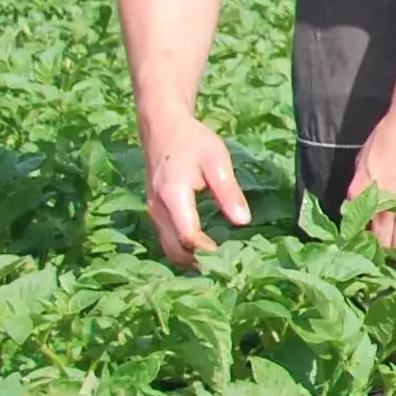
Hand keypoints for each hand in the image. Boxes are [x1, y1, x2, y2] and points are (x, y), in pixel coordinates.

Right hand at [141, 116, 249, 265]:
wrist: (162, 126)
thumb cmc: (193, 141)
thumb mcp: (218, 161)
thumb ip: (228, 192)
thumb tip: (243, 222)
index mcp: (173, 196)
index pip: (188, 236)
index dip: (208, 251)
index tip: (229, 257)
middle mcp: (157, 209)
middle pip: (174, 249)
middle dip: (198, 262)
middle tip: (224, 269)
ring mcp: (152, 211)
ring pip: (167, 247)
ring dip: (189, 258)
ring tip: (216, 263)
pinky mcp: (154, 210)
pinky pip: (165, 238)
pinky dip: (181, 248)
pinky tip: (203, 250)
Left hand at [348, 101, 395, 253]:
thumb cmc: (391, 130)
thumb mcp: (364, 157)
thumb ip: (360, 182)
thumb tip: (358, 201)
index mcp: (360, 192)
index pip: (356, 226)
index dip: (363, 241)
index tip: (369, 249)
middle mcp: (380, 204)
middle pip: (379, 241)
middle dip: (383, 256)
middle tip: (391, 263)